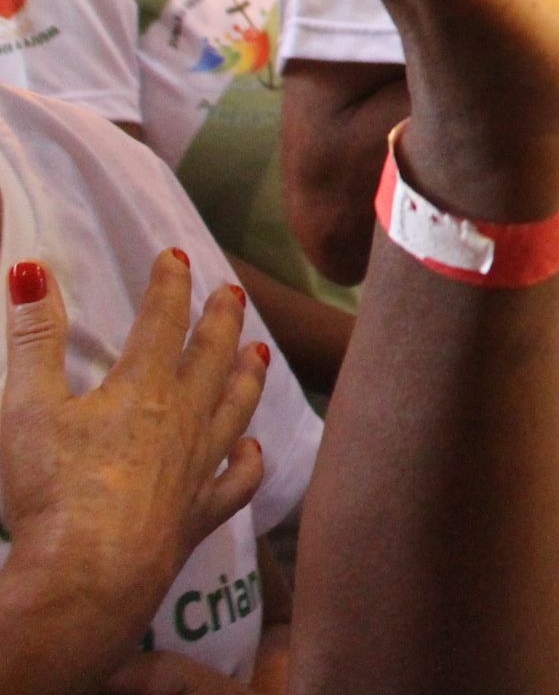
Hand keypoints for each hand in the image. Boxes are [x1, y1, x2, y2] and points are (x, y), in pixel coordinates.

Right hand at [0, 248, 267, 690]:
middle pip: (212, 358)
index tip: (177, 256)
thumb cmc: (56, 490)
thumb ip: (33, 339)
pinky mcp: (199, 515)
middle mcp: (182, 421)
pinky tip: (252, 451)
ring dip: (247, 378)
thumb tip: (30, 268)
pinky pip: (235, 483)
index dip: (169, 286)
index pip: (162, 322)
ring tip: (259, 354)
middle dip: (222, 321)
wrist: (92, 573)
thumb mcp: (29, 407)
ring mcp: (197, 468)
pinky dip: (248, 463)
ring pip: (235, 410)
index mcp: (142, 389)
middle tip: (233, 294)